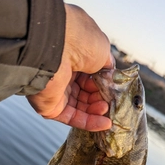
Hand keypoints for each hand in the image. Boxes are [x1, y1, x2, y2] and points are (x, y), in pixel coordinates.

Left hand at [27, 4, 113, 130]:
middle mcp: (62, 73)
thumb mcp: (102, 49)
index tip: (113, 88)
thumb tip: (110, 75)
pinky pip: (73, 118)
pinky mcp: (51, 107)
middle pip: (86, 93)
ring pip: (81, 107)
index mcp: (72, 57)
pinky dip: (90, 122)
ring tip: (106, 109)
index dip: (102, 84)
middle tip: (110, 100)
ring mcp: (56, 91)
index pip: (90, 76)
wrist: (54, 47)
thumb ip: (106, 65)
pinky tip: (105, 123)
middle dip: (100, 98)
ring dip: (97, 111)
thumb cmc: (77, 40)